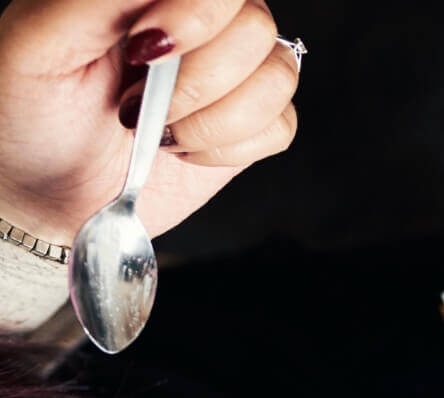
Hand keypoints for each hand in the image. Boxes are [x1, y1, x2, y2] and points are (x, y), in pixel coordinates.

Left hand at [0, 0, 297, 243]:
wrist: (45, 194)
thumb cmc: (26, 117)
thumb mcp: (36, 44)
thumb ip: (99, 0)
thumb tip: (160, 2)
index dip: (196, 16)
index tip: (143, 52)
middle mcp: (201, 25)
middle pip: (254, 25)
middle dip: (196, 82)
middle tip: (135, 106)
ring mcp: (232, 75)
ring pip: (276, 76)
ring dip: (211, 120)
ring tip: (158, 132)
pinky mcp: (252, 125)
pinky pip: (279, 125)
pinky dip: (227, 149)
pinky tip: (184, 149)